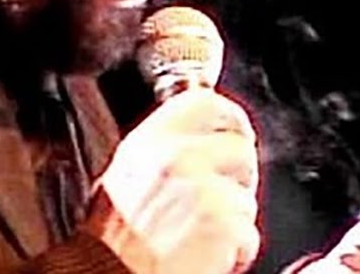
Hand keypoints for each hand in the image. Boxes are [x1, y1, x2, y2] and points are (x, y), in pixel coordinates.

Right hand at [81, 88, 260, 273]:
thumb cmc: (111, 245)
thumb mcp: (122, 178)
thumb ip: (160, 151)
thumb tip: (197, 141)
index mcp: (148, 141)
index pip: (206, 101)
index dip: (230, 119)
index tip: (235, 134)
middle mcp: (176, 157)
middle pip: (240, 147)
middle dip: (238, 177)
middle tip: (220, 202)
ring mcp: (201, 188)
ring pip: (246, 196)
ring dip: (234, 221)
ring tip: (201, 237)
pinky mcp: (221, 222)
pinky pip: (248, 233)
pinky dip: (236, 252)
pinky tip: (205, 257)